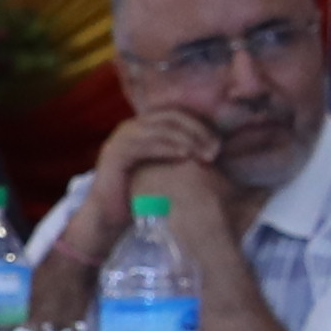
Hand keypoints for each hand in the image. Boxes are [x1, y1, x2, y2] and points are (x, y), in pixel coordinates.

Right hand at [86, 105, 219, 208]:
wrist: (110, 216)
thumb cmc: (143, 195)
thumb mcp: (167, 170)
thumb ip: (184, 155)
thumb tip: (217, 151)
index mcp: (145, 127)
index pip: (177, 114)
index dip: (201, 125)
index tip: (220, 144)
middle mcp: (132, 127)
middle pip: (171, 116)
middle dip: (197, 131)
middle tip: (216, 149)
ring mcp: (121, 137)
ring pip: (160, 128)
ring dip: (187, 139)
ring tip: (206, 154)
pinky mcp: (114, 153)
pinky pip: (144, 144)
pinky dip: (167, 147)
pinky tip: (185, 155)